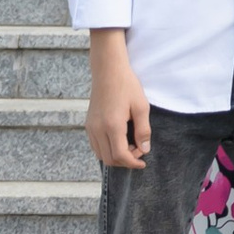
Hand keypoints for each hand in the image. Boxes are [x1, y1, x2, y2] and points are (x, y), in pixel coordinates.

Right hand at [85, 41, 150, 170]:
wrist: (108, 71)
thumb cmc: (127, 85)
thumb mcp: (141, 106)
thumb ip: (143, 130)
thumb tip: (144, 149)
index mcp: (112, 125)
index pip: (120, 155)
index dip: (133, 163)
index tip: (143, 163)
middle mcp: (98, 129)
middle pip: (109, 159)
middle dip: (125, 161)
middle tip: (139, 151)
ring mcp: (91, 128)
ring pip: (101, 154)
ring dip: (116, 157)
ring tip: (130, 146)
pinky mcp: (88, 124)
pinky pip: (96, 146)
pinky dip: (107, 150)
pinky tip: (119, 141)